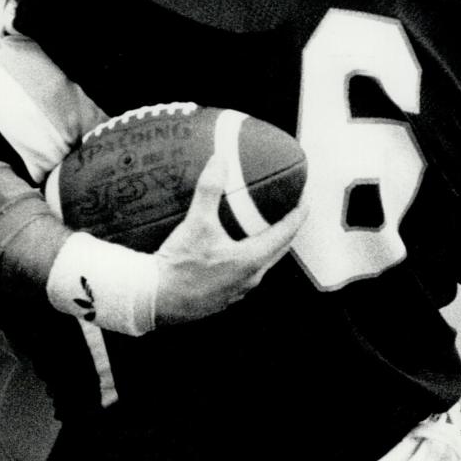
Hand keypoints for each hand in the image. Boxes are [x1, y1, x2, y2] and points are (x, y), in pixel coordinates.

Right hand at [151, 149, 307, 323]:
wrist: (154, 299)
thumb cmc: (179, 266)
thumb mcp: (196, 223)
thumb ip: (210, 189)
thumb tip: (220, 160)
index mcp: (251, 260)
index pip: (286, 234)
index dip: (298, 215)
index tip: (306, 200)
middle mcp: (250, 278)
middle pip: (279, 250)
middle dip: (287, 229)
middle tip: (290, 210)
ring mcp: (237, 290)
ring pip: (262, 264)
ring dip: (268, 245)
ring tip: (264, 226)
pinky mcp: (223, 296)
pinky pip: (246, 273)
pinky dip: (249, 257)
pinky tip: (235, 249)